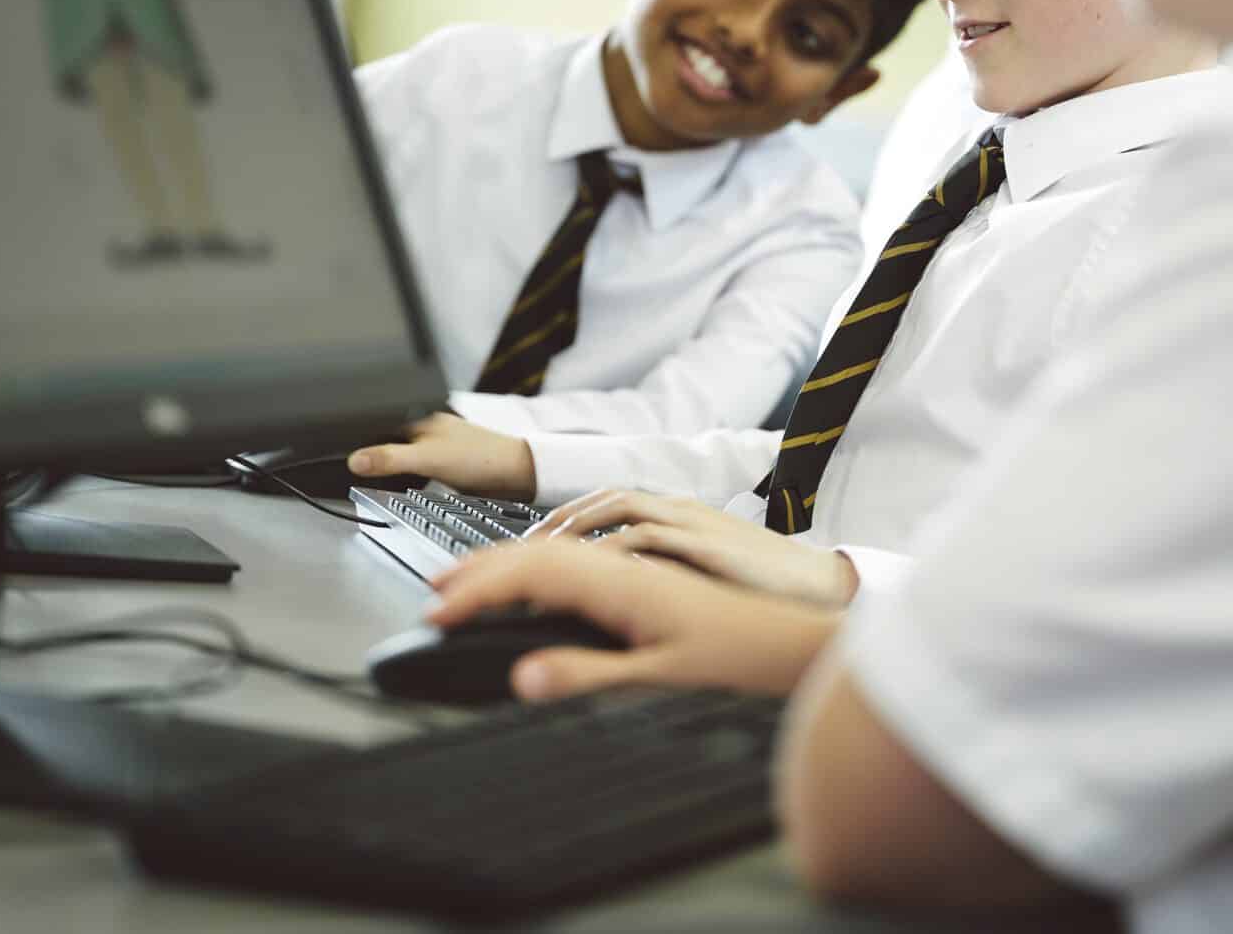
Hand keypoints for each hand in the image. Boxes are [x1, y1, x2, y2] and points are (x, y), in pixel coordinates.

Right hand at [348, 412, 534, 497]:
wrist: (516, 475)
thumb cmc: (480, 457)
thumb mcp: (427, 459)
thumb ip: (390, 458)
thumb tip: (355, 460)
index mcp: (420, 417)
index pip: (378, 422)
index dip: (358, 438)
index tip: (338, 454)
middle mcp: (427, 427)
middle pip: (388, 439)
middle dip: (372, 454)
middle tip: (354, 471)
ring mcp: (437, 445)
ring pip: (402, 454)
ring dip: (390, 466)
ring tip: (375, 479)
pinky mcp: (445, 463)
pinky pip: (416, 468)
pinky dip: (406, 476)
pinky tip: (405, 485)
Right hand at [428, 542, 839, 699]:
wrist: (798, 641)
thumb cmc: (739, 660)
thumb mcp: (657, 679)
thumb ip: (586, 675)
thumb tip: (522, 676)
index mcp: (622, 583)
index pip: (530, 574)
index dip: (478, 589)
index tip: (438, 611)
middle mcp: (625, 567)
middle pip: (538, 553)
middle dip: (481, 569)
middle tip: (434, 592)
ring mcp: (636, 571)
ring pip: (558, 554)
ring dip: (508, 565)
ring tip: (469, 583)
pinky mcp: (647, 582)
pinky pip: (580, 563)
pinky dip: (542, 571)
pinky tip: (535, 590)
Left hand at [529, 489, 859, 606]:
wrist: (818, 587)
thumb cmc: (759, 589)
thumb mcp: (696, 577)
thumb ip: (657, 573)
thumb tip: (608, 589)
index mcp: (675, 514)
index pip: (606, 503)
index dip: (562, 521)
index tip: (527, 548)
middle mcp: (678, 509)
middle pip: (601, 498)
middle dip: (554, 522)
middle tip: (515, 551)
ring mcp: (693, 522)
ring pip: (618, 507)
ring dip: (573, 529)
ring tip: (538, 555)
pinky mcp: (706, 543)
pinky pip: (649, 536)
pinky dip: (613, 548)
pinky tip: (587, 569)